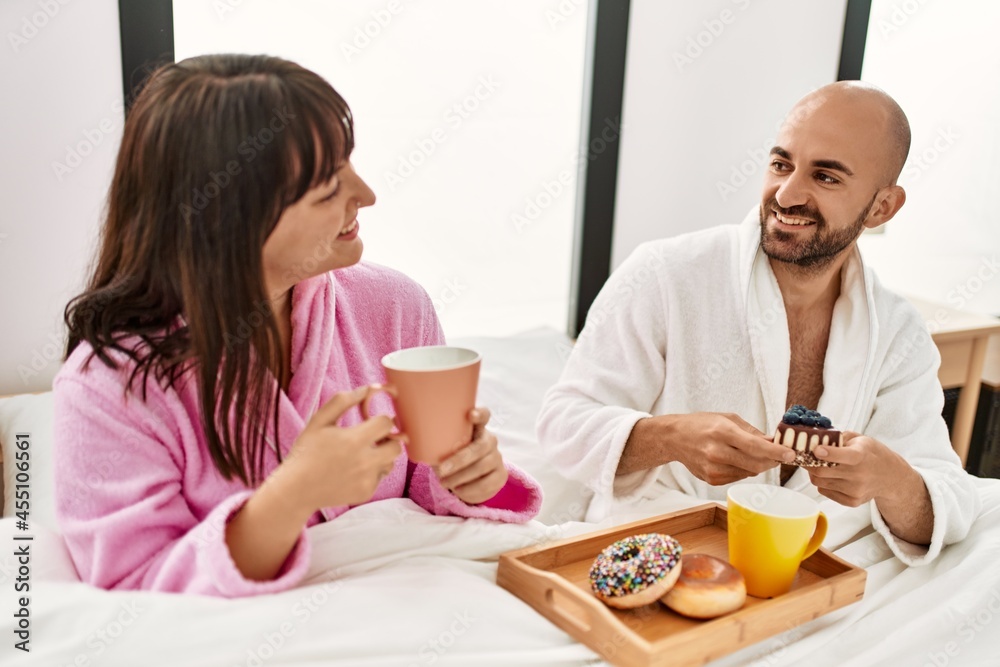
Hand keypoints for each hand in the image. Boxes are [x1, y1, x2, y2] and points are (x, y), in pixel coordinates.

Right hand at [272, 385, 402, 511]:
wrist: (296, 489)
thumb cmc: (306, 451)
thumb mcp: (319, 421)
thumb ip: (342, 401)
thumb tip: (367, 389)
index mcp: (354, 440)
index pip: (387, 423)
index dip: (381, 420)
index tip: (372, 422)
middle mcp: (365, 462)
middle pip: (396, 446)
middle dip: (387, 439)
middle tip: (372, 439)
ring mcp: (367, 479)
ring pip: (390, 462)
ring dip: (381, 456)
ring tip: (360, 455)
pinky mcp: (366, 493)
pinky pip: (380, 477)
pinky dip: (371, 472)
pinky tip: (353, 471)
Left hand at [433, 407, 508, 504]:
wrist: (466, 478)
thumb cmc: (450, 456)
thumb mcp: (441, 445)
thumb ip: (427, 437)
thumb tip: (399, 430)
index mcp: (476, 428)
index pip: (484, 415)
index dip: (479, 414)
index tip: (470, 415)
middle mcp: (490, 440)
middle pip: (481, 447)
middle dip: (460, 460)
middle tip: (441, 470)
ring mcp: (497, 458)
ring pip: (483, 467)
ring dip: (461, 477)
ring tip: (443, 483)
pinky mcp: (500, 475)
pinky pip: (488, 484)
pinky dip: (471, 490)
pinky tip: (458, 491)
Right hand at [622, 412, 793, 484]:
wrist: (674, 438)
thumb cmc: (701, 424)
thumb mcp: (727, 418)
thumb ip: (752, 431)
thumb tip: (775, 441)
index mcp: (722, 432)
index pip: (755, 446)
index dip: (775, 452)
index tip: (790, 454)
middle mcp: (716, 452)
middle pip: (756, 464)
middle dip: (772, 460)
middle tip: (781, 455)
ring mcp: (713, 469)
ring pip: (749, 472)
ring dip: (759, 464)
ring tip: (757, 454)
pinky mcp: (711, 480)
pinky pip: (738, 477)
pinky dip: (744, 469)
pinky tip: (737, 460)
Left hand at [808, 431, 932, 543]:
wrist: (890, 477)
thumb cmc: (872, 454)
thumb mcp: (860, 439)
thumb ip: (839, 437)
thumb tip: (817, 439)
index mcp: (861, 456)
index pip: (843, 455)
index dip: (827, 453)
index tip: (816, 449)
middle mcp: (859, 475)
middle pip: (822, 471)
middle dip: (809, 463)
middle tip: (805, 456)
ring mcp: (855, 490)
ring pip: (819, 482)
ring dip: (814, 473)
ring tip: (819, 465)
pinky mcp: (851, 501)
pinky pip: (824, 491)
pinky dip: (822, 483)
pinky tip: (830, 476)